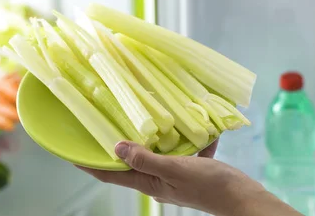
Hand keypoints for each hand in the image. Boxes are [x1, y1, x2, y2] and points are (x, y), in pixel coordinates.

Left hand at [77, 140, 268, 215]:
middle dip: (119, 146)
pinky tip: (194, 125)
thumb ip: (146, 159)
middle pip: (132, 162)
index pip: (112, 174)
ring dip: (153, 138)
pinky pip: (184, 150)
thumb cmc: (209, 185)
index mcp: (149, 183)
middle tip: (106, 124)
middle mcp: (159, 180)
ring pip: (158, 153)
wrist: (242, 197)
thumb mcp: (175, 170)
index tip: (73, 152)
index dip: (91, 164)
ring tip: (144, 117)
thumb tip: (117, 147)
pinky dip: (186, 138)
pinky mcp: (193, 169)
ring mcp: (177, 175)